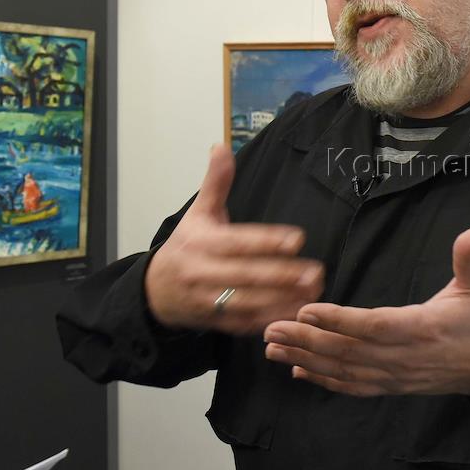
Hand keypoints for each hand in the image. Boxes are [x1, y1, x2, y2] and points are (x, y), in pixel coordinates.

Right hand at [144, 144, 324, 334]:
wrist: (153, 292)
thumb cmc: (186, 247)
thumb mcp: (198, 213)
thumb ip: (215, 183)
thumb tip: (221, 146)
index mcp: (201, 243)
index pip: (237, 243)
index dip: (267, 242)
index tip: (297, 239)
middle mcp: (203, 273)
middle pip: (246, 275)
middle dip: (283, 275)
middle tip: (315, 271)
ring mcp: (209, 301)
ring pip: (249, 302)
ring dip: (283, 298)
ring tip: (314, 290)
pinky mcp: (216, 323)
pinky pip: (246, 323)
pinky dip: (272, 319)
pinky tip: (298, 311)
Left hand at [263, 226, 469, 396]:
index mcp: (423, 328)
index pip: (374, 326)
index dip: (339, 320)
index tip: (306, 311)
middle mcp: (405, 356)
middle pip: (348, 351)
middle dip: (306, 340)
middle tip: (270, 328)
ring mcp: (397, 375)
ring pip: (345, 371)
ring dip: (306, 360)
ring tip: (272, 349)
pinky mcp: (394, 386)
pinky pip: (354, 387)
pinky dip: (324, 380)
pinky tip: (298, 371)